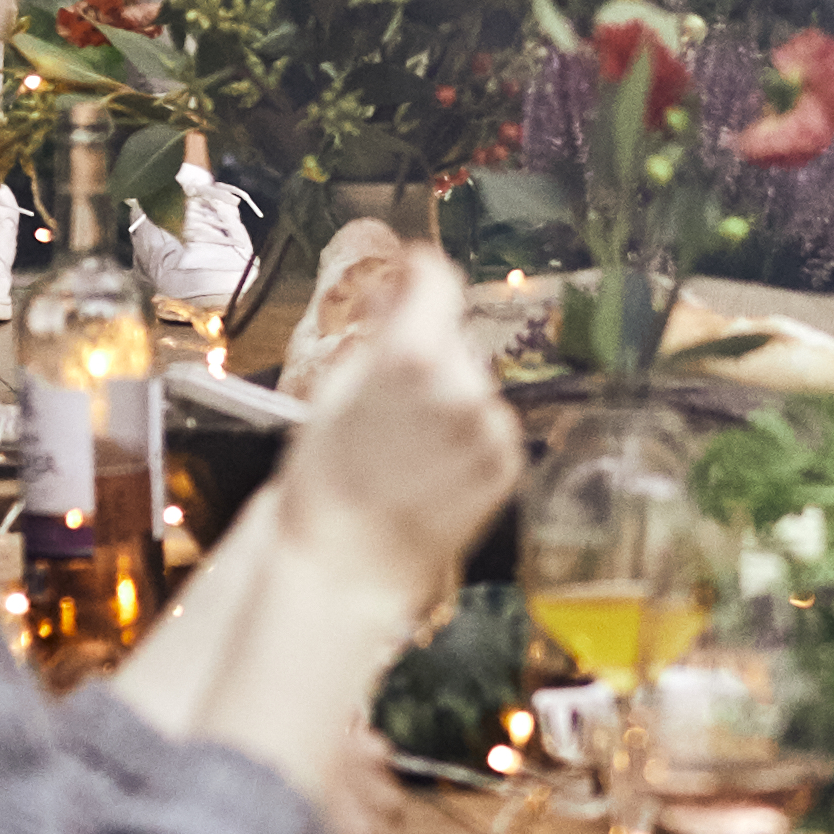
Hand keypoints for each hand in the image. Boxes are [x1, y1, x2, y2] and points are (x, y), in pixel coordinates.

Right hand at [273, 244, 518, 630]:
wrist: (348, 561)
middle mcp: (463, 384)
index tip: (411, 273)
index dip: (420, 272)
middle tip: (387, 385)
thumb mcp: (335, 387)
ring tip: (402, 440)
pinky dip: (464, 434)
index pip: (438, 280)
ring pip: (471, 384)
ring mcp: (492, 427)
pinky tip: (428, 463)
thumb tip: (396, 290)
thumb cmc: (326, 478)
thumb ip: (377, 330)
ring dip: (445, 394)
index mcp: (412, 354)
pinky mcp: (508, 463)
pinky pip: (487, 426)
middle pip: (453, 338)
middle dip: (424, 347)